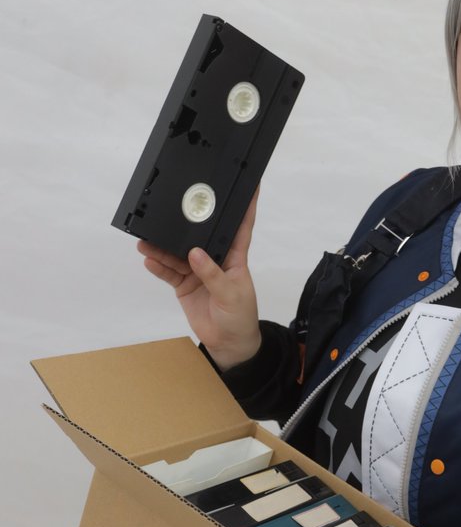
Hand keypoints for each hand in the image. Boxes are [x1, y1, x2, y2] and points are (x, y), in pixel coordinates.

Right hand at [137, 188, 261, 370]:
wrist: (229, 344)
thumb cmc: (240, 317)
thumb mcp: (231, 294)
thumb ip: (213, 274)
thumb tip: (195, 254)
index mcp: (235, 257)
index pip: (241, 227)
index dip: (245, 206)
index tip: (249, 182)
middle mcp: (215, 259)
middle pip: (199, 235)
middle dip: (185, 223)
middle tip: (168, 209)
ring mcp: (198, 271)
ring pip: (178, 253)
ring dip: (162, 247)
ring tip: (146, 240)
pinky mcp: (185, 285)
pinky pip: (168, 272)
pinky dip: (158, 266)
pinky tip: (148, 259)